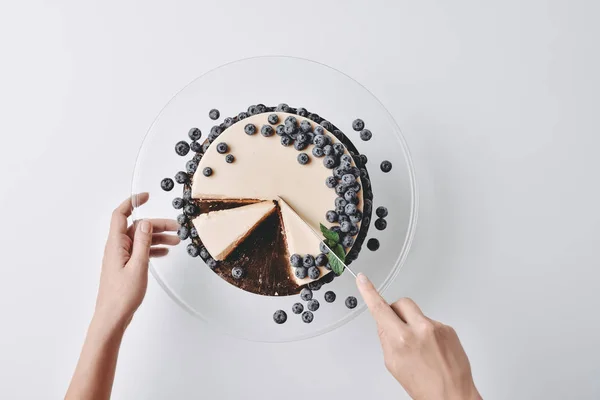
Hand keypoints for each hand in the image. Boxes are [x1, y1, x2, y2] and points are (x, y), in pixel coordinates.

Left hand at [94, 193, 178, 332]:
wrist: (112, 318)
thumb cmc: (122, 296)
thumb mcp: (138, 266)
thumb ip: (143, 242)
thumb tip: (146, 222)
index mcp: (116, 244)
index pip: (120, 214)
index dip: (132, 202)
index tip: (147, 196)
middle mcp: (116, 248)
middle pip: (137, 227)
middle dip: (157, 224)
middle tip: (176, 227)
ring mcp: (120, 257)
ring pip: (141, 239)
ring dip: (158, 237)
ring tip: (176, 241)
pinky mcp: (125, 266)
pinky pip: (140, 250)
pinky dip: (153, 249)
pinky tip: (164, 252)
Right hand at [356, 273, 480, 399]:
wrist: (453, 395)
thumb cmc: (425, 387)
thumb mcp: (394, 364)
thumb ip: (387, 339)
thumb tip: (384, 324)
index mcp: (402, 340)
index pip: (380, 309)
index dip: (369, 291)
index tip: (363, 280)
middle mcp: (420, 330)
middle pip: (400, 303)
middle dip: (395, 312)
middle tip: (397, 328)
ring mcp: (437, 327)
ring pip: (417, 313)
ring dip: (413, 324)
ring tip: (420, 348)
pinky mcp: (449, 329)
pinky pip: (431, 323)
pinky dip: (428, 333)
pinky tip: (432, 350)